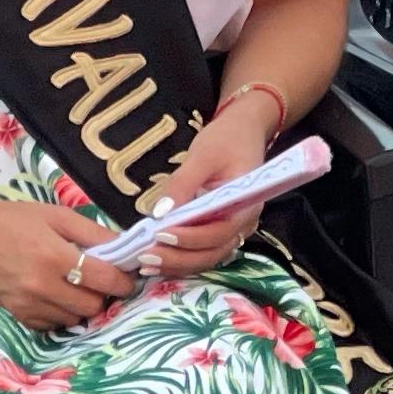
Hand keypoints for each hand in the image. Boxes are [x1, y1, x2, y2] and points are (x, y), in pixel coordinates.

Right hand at [0, 191, 142, 335]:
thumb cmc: (12, 218)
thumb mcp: (55, 215)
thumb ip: (92, 231)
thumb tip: (124, 245)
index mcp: (55, 257)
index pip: (104, 281)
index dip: (123, 281)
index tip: (128, 277)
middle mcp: (42, 287)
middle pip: (92, 306)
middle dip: (103, 294)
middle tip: (101, 279)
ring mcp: (27, 305)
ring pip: (73, 319)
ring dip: (82, 305)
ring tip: (77, 285)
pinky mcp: (16, 315)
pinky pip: (51, 326)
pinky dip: (60, 314)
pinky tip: (56, 295)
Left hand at [134, 110, 277, 275]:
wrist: (244, 129)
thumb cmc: (227, 138)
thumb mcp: (203, 154)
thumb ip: (183, 184)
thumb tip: (160, 213)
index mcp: (245, 204)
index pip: (219, 231)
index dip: (190, 238)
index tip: (160, 235)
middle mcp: (243, 222)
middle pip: (213, 251)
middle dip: (179, 258)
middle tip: (146, 257)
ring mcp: (233, 228)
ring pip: (207, 256)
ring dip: (178, 263)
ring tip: (146, 263)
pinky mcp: (220, 229)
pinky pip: (203, 251)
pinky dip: (182, 258)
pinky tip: (158, 260)